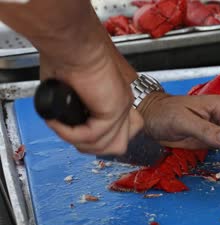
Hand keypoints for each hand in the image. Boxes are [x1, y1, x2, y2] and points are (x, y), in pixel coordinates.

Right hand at [0, 0, 143, 154]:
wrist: (73, 45)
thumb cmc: (69, 59)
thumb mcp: (72, 91)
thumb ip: (77, 111)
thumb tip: (69, 125)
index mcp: (116, 100)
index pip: (121, 135)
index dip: (100, 141)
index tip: (80, 133)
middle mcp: (123, 105)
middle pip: (116, 146)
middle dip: (90, 147)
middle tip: (69, 132)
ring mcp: (120, 109)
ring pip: (104, 146)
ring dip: (77, 141)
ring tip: (61, 126)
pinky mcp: (113, 110)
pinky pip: (91, 136)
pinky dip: (71, 133)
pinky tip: (59, 122)